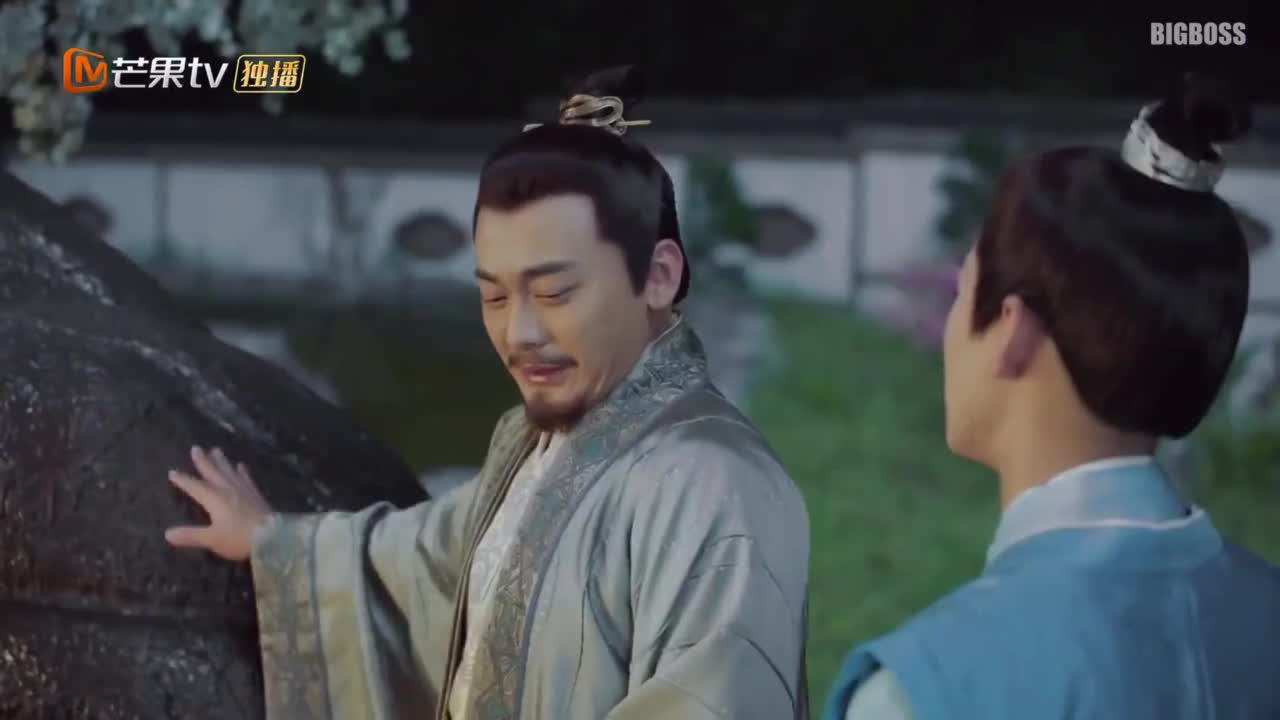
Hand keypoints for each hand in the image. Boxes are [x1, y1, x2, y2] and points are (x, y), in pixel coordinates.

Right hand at [165, 446, 272, 561]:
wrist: (272, 536)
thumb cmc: (238, 537)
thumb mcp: (211, 539)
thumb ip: (190, 535)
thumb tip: (167, 534)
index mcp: (214, 498)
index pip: (194, 486)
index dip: (183, 480)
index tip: (172, 472)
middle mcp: (227, 489)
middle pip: (212, 472)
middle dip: (203, 461)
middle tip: (196, 448)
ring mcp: (243, 490)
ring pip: (229, 471)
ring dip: (221, 461)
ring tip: (216, 450)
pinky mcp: (256, 494)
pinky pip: (246, 478)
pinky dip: (242, 471)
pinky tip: (241, 466)